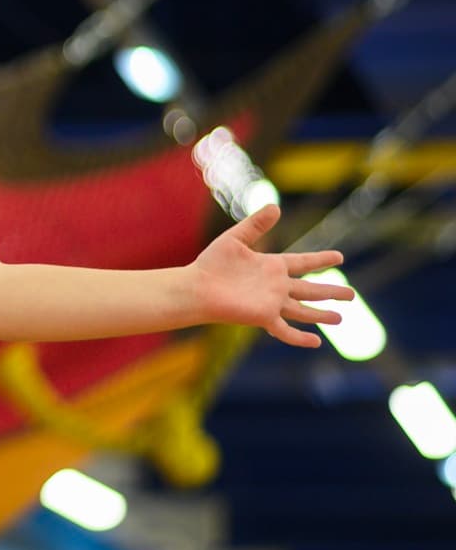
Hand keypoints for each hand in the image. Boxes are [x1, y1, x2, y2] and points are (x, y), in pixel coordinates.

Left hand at [188, 204, 352, 347]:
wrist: (196, 287)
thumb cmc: (211, 263)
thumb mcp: (236, 238)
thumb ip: (256, 224)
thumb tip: (276, 207)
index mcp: (272, 266)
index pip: (304, 262)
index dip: (322, 259)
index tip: (340, 257)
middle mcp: (276, 286)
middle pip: (310, 289)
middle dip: (330, 292)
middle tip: (352, 295)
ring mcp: (271, 303)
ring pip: (303, 310)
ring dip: (322, 314)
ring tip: (341, 319)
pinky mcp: (263, 317)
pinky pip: (285, 330)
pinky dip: (300, 338)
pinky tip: (316, 342)